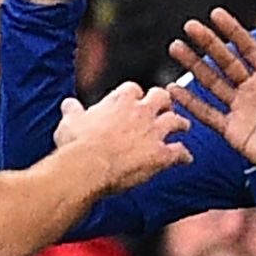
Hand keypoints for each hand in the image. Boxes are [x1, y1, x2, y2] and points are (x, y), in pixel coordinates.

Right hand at [50, 79, 193, 194]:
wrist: (88, 166)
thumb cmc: (77, 144)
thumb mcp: (69, 122)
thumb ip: (73, 111)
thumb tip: (69, 104)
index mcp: (119, 101)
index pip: (133, 89)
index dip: (135, 95)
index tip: (133, 100)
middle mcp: (140, 112)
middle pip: (161, 97)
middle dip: (164, 102)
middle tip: (164, 107)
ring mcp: (153, 132)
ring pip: (176, 121)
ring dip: (180, 124)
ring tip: (183, 126)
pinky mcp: (161, 155)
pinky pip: (180, 152)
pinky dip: (184, 156)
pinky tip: (186, 159)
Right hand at [171, 7, 255, 188]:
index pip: (247, 48)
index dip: (232, 31)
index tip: (215, 14)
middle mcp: (255, 90)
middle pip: (225, 61)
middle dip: (207, 43)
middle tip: (189, 26)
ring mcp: (243, 111)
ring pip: (212, 83)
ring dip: (194, 66)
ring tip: (176, 47)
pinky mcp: (235, 132)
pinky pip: (208, 114)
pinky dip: (191, 102)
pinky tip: (174, 88)